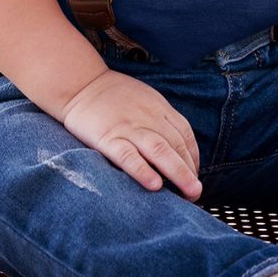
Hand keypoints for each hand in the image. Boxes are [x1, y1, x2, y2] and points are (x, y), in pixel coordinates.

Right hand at [61, 69, 202, 200]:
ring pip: (159, 151)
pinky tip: (154, 185)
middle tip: (196, 192)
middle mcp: (148, 118)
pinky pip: (128, 155)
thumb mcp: (145, 99)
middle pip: (176, 145)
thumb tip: (176, 144)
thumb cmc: (113, 95)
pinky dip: (142, 170)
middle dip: (189, 170)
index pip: (185, 134)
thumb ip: (160, 118)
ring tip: (188, 192)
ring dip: (178, 172)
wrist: (81, 84)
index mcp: (159, 108)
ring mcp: (128, 128)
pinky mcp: (108, 138)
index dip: (193, 157)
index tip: (194, 175)